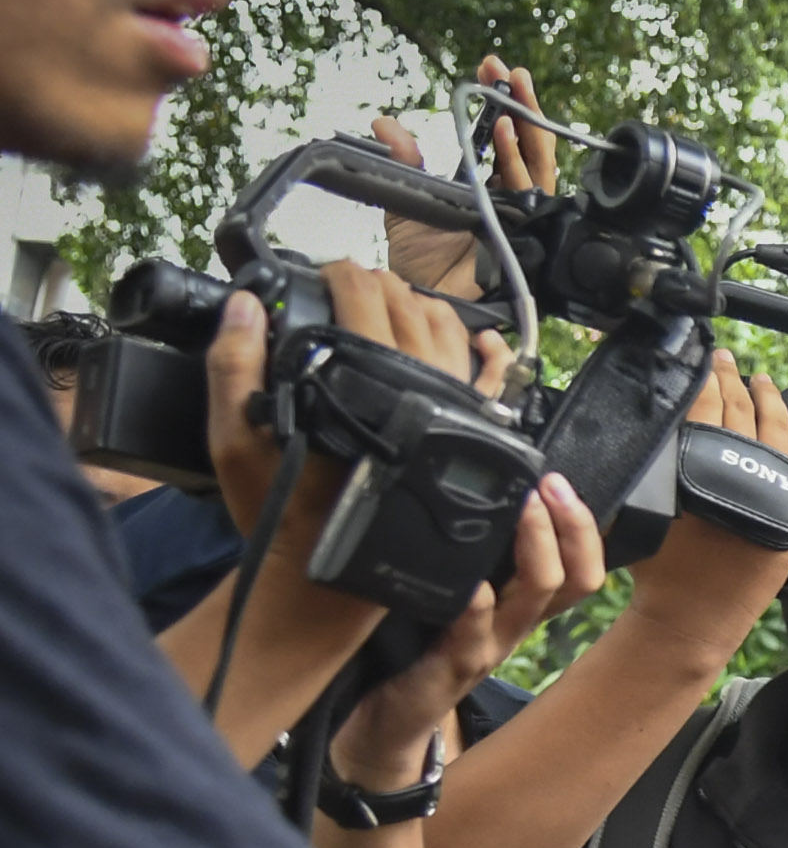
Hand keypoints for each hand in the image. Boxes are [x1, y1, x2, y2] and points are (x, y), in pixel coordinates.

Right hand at [210, 260, 510, 539]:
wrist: (326, 574)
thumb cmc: (281, 509)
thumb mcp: (237, 439)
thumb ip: (234, 367)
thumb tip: (247, 305)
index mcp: (366, 387)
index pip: (366, 303)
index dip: (343, 275)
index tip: (325, 272)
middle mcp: (421, 395)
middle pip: (412, 310)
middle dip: (380, 286)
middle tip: (352, 287)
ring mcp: (452, 416)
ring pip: (452, 336)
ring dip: (424, 308)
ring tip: (393, 304)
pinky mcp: (467, 440)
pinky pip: (493, 387)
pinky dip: (487, 355)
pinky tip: (476, 339)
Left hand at [329, 474, 604, 786]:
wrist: (386, 719)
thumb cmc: (417, 648)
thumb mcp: (450, 594)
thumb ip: (465, 557)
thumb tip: (465, 492)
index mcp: (520, 605)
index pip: (580, 565)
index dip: (583, 526)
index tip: (558, 483)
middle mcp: (515, 625)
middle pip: (575, 580)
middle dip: (570, 528)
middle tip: (548, 487)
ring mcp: (488, 646)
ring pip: (536, 599)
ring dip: (535, 549)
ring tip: (523, 510)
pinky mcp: (453, 667)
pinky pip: (474, 636)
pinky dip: (476, 609)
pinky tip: (474, 586)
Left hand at [371, 57, 557, 297]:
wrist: (426, 301)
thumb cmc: (421, 266)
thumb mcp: (407, 202)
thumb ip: (404, 162)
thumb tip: (385, 122)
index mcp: (486, 190)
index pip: (500, 141)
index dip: (498, 105)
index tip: (488, 70)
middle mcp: (509, 200)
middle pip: (525, 146)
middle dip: (519, 104)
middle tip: (507, 70)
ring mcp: (521, 216)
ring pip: (536, 165)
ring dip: (524, 125)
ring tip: (509, 93)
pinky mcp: (526, 233)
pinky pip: (530, 193)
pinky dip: (517, 160)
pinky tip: (505, 133)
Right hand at [627, 348, 787, 661]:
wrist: (691, 617)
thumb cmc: (660, 571)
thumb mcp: (641, 509)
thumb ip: (644, 468)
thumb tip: (641, 428)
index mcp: (695, 463)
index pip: (701, 404)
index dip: (701, 378)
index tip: (700, 359)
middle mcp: (737, 469)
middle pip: (737, 409)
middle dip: (729, 378)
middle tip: (723, 359)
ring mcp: (773, 486)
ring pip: (775, 426)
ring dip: (768, 396)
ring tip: (760, 379)